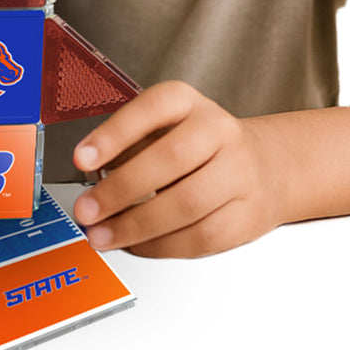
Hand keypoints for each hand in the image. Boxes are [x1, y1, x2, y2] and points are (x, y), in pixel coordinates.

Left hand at [71, 80, 281, 257]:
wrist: (267, 167)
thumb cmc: (201, 147)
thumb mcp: (166, 128)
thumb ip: (130, 147)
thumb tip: (92, 180)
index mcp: (189, 103)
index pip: (153, 108)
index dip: (116, 133)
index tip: (82, 158)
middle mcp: (218, 131)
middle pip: (171, 159)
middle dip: (121, 189)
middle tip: (87, 210)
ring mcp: (238, 172)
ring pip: (187, 204)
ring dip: (137, 226)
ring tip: (103, 235)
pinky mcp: (246, 214)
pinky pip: (200, 237)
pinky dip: (162, 246)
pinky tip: (137, 244)